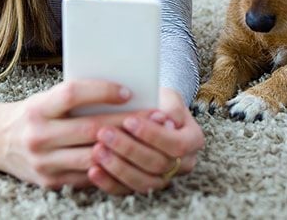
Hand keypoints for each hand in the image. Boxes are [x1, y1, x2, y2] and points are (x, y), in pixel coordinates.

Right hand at [0, 79, 145, 190]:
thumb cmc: (32, 113)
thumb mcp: (46, 99)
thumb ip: (74, 98)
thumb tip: (120, 92)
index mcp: (37, 108)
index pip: (72, 94)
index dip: (101, 91)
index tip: (128, 91)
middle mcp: (38, 136)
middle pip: (90, 128)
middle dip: (126, 122)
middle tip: (154, 116)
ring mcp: (43, 163)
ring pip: (93, 156)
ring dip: (124, 147)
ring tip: (149, 138)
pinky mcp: (50, 182)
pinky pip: (87, 175)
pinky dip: (110, 166)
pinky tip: (130, 158)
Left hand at [88, 87, 204, 193]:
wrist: (150, 112)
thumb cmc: (158, 101)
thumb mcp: (167, 95)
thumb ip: (170, 106)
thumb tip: (166, 119)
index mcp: (193, 140)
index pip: (176, 144)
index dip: (152, 135)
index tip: (129, 120)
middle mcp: (183, 163)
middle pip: (158, 164)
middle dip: (129, 149)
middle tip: (104, 133)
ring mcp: (164, 178)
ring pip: (143, 181)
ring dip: (117, 167)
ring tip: (97, 150)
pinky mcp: (142, 186)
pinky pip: (126, 191)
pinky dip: (109, 182)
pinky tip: (93, 170)